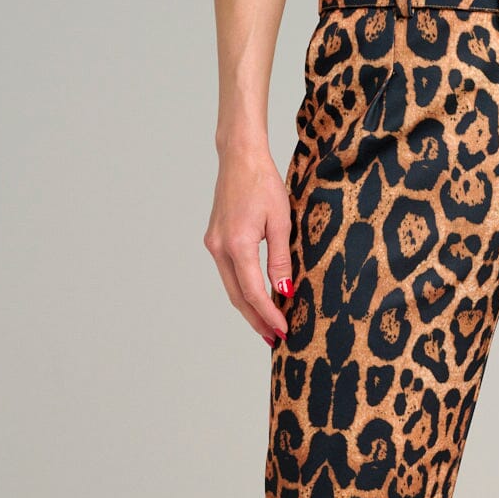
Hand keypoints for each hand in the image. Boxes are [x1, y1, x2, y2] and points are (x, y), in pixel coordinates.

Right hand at [203, 144, 292, 346]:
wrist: (239, 158)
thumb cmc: (263, 183)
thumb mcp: (281, 221)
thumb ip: (281, 259)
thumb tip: (284, 290)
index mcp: (237, 244)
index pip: (253, 292)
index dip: (268, 314)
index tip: (282, 330)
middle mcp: (219, 248)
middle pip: (237, 297)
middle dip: (256, 320)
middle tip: (274, 339)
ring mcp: (214, 245)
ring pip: (231, 288)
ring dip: (249, 309)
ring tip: (267, 326)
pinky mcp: (215, 241)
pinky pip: (229, 274)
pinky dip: (242, 291)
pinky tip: (257, 299)